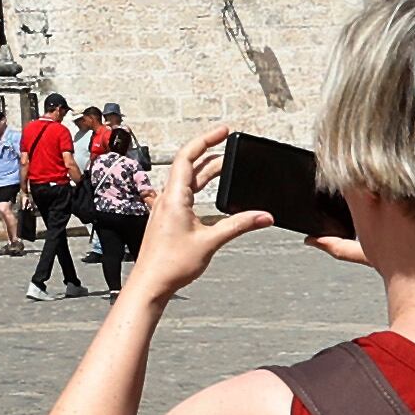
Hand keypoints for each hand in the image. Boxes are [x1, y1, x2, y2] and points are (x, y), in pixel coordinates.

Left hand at [116, 128, 289, 310]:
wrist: (151, 284)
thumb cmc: (171, 264)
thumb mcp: (210, 242)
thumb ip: (238, 225)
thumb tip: (263, 216)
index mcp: (174, 197)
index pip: (187, 157)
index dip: (206, 140)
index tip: (223, 131)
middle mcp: (168, 198)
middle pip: (188, 165)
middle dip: (209, 151)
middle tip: (228, 143)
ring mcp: (167, 208)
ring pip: (187, 180)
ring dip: (206, 170)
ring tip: (225, 163)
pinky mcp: (168, 219)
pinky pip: (185, 194)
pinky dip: (201, 187)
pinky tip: (214, 193)